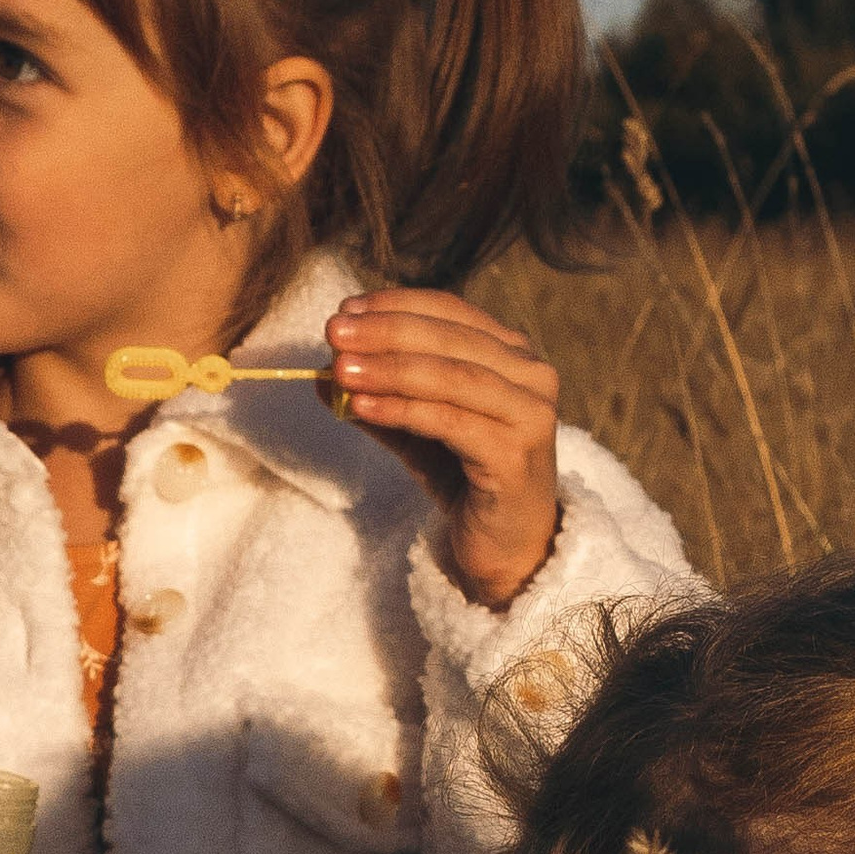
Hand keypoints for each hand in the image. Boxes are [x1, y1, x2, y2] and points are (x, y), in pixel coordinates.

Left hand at [327, 289, 561, 611]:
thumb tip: (322, 374)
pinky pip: (451, 422)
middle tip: (333, 333)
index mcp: (512, 354)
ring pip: (452, 377)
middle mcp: (532, 376)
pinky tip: (364, 408)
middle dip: (385, 332)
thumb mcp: (417, 430)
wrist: (508, 549)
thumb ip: (379, 397)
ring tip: (341, 369)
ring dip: (389, 369)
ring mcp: (529, 415)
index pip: (450, 310)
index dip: (395, 305)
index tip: (344, 309)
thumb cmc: (467, 481)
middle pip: (449, 338)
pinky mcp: (515, 456)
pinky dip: (404, 410)